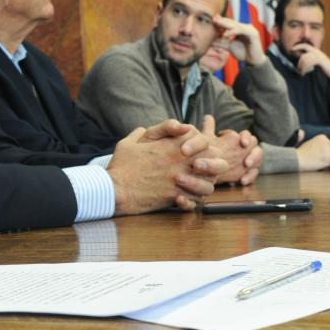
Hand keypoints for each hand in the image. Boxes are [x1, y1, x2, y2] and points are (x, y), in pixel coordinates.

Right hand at [107, 126, 224, 214]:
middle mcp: (179, 162)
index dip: (202, 143)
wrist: (115, 189)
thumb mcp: (129, 143)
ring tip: (196, 185)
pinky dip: (194, 200)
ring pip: (209, 184)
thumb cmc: (121, 166)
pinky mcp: (174, 197)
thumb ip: (141, 133)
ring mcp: (179, 180)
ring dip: (206, 184)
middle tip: (202, 168)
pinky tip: (184, 198)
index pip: (201, 138)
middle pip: (213, 158)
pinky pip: (196, 200)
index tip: (193, 150)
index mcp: (170, 146)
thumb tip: (146, 129)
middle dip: (213, 163)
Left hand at [208, 129, 261, 184]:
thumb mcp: (207, 140)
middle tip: (246, 161)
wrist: (206, 166)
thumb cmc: (208, 151)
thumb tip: (207, 116)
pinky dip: (250, 176)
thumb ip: (208, 128)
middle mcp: (246, 149)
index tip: (243, 143)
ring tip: (245, 169)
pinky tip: (242, 181)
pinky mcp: (248, 172)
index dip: (246, 138)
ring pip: (258, 160)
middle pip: (257, 148)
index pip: (247, 135)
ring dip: (253, 164)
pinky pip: (254, 174)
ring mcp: (249, 161)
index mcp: (238, 139)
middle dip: (253, 154)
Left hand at [212, 16, 265, 64]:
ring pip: (236, 25)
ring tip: (217, 24)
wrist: (253, 61)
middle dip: (222, 21)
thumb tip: (210, 41)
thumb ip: (221, 42)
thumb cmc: (243, 53)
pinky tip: (225, 34)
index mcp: (241, 28)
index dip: (221, 21)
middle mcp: (246, 27)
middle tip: (213, 19)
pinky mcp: (253, 33)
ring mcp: (250, 29)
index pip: (230, 23)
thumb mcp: (229, 46)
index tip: (212, 20)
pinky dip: (233, 32)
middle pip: (232, 22)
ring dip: (226, 25)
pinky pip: (241, 30)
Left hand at [291, 43, 329, 76]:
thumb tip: (300, 60)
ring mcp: (319, 55)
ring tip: (301, 73)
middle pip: (303, 56)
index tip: (292, 49)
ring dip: (301, 68)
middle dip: (299, 63)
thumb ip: (309, 59)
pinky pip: (308, 63)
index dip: (298, 46)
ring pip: (305, 60)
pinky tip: (304, 73)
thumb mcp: (315, 61)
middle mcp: (317, 52)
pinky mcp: (320, 60)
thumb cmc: (323, 67)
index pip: (305, 45)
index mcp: (316, 51)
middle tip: (298, 69)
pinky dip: (304, 69)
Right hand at [296, 134, 329, 171]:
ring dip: (329, 163)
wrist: (295, 159)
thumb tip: (318, 145)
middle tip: (322, 162)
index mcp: (322, 137)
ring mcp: (328, 149)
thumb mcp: (309, 144)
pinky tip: (322, 168)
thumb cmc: (299, 154)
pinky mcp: (329, 157)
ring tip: (320, 165)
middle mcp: (327, 141)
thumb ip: (317, 144)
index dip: (326, 153)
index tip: (319, 157)